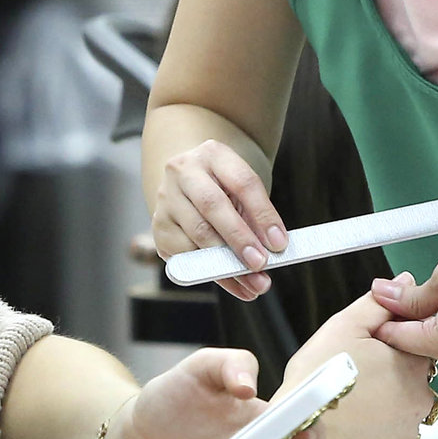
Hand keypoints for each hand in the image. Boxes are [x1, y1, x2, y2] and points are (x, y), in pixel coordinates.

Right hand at [151, 140, 288, 300]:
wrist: (189, 183)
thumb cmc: (224, 190)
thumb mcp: (242, 192)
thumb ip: (255, 216)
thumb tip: (271, 249)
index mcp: (213, 154)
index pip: (243, 182)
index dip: (263, 214)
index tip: (279, 243)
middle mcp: (182, 171)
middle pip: (213, 206)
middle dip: (239, 239)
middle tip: (260, 264)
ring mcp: (165, 198)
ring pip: (196, 233)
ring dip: (226, 263)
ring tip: (252, 284)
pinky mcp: (158, 225)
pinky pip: (183, 253)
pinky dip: (209, 272)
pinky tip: (230, 282)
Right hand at [282, 295, 434, 438]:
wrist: (307, 437)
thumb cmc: (320, 383)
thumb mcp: (343, 328)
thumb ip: (378, 304)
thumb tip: (405, 281)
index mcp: (411, 357)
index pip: (418, 337)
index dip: (392, 337)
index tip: (369, 345)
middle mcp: (422, 390)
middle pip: (413, 368)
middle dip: (391, 366)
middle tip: (357, 369)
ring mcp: (414, 421)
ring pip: (407, 397)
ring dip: (390, 394)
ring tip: (356, 394)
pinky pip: (400, 425)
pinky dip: (385, 420)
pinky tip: (361, 415)